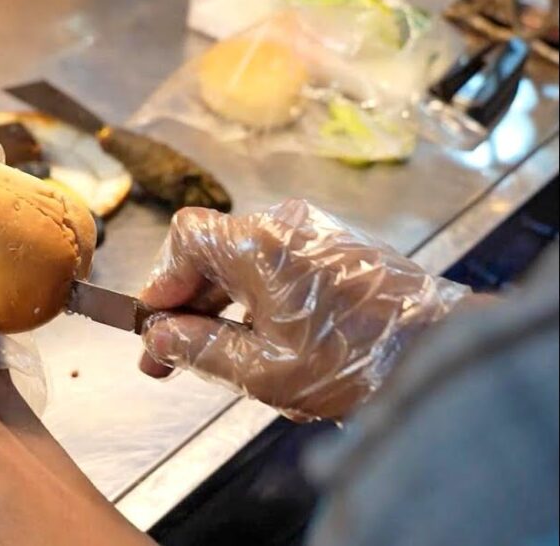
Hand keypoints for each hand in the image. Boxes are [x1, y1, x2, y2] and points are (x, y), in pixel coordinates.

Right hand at [139, 199, 469, 420]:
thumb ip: (200, 349)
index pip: (184, 239)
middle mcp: (286, 226)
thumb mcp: (263, 371)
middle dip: (185, 304)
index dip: (160, 280)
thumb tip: (159, 337)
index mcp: (259, 245)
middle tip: (166, 355)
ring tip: (212, 356)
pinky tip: (259, 342)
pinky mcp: (342, 252)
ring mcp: (317, 235)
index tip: (152, 325)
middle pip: (212, 252)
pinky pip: (280, 267)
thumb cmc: (357, 363)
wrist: (446, 358)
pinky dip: (257, 299)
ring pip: (245, 263)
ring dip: (220, 305)